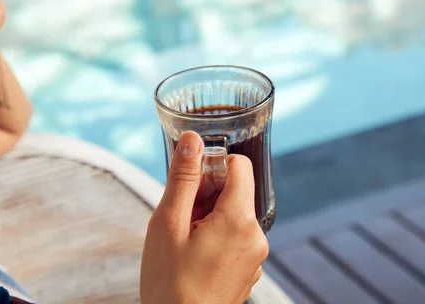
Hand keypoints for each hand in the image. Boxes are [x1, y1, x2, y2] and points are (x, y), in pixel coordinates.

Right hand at [141, 131, 268, 303]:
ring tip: (184, 240)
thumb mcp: (168, 223)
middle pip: (235, 191)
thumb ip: (182, 178)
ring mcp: (255, 256)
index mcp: (239, 220)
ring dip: (208, 216)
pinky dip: (215, 236)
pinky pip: (235, 237)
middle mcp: (256, 237)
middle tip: (180, 218)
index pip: (239, 166)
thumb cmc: (170, 284)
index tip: (189, 183)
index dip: (212, 166)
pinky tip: (194, 255)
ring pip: (233, 214)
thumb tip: (193, 139)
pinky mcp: (248, 270)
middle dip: (206, 195)